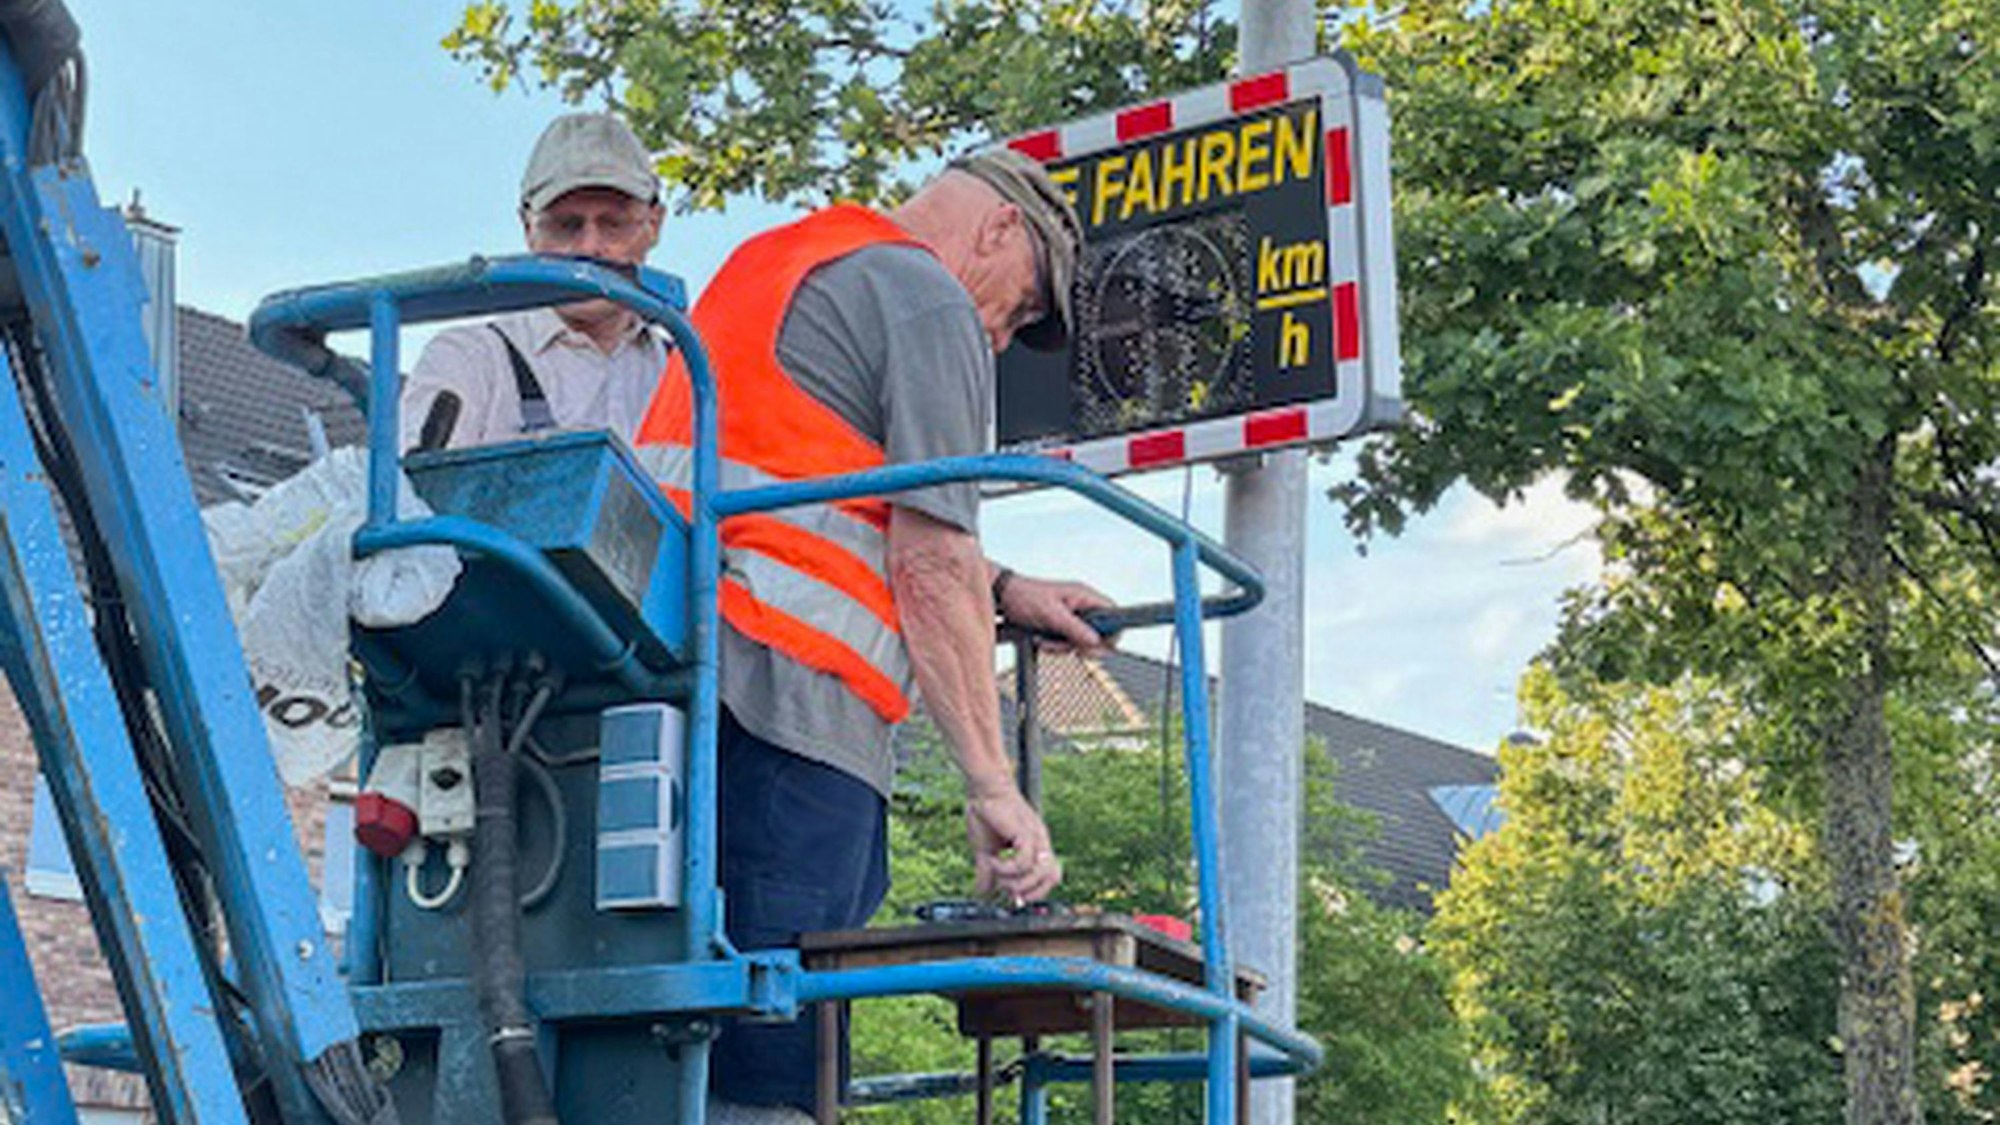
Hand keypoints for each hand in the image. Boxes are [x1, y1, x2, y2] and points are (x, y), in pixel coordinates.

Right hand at [965, 781, 1063, 903]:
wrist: (983, 789)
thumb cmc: (985, 814)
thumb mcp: (984, 851)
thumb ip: (987, 871)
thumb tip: (983, 892)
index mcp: (1034, 847)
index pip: (1049, 878)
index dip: (1034, 891)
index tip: (1012, 895)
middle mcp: (1039, 843)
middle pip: (1053, 878)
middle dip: (1031, 892)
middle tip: (1007, 888)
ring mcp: (1035, 838)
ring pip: (1041, 873)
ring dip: (1017, 882)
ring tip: (998, 873)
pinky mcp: (1026, 833)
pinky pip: (1024, 862)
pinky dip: (1006, 868)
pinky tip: (993, 860)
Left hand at [998, 574, 1115, 653]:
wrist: (1001, 598)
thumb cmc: (1023, 597)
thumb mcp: (1050, 614)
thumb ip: (1074, 628)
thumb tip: (1096, 642)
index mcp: (1083, 596)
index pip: (1113, 613)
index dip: (1113, 631)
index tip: (1102, 645)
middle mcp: (1081, 606)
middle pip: (1098, 633)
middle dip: (1080, 644)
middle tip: (1065, 645)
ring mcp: (1071, 618)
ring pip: (1081, 642)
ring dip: (1062, 646)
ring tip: (1043, 639)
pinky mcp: (1060, 627)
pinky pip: (1066, 643)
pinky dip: (1054, 646)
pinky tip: (1041, 640)